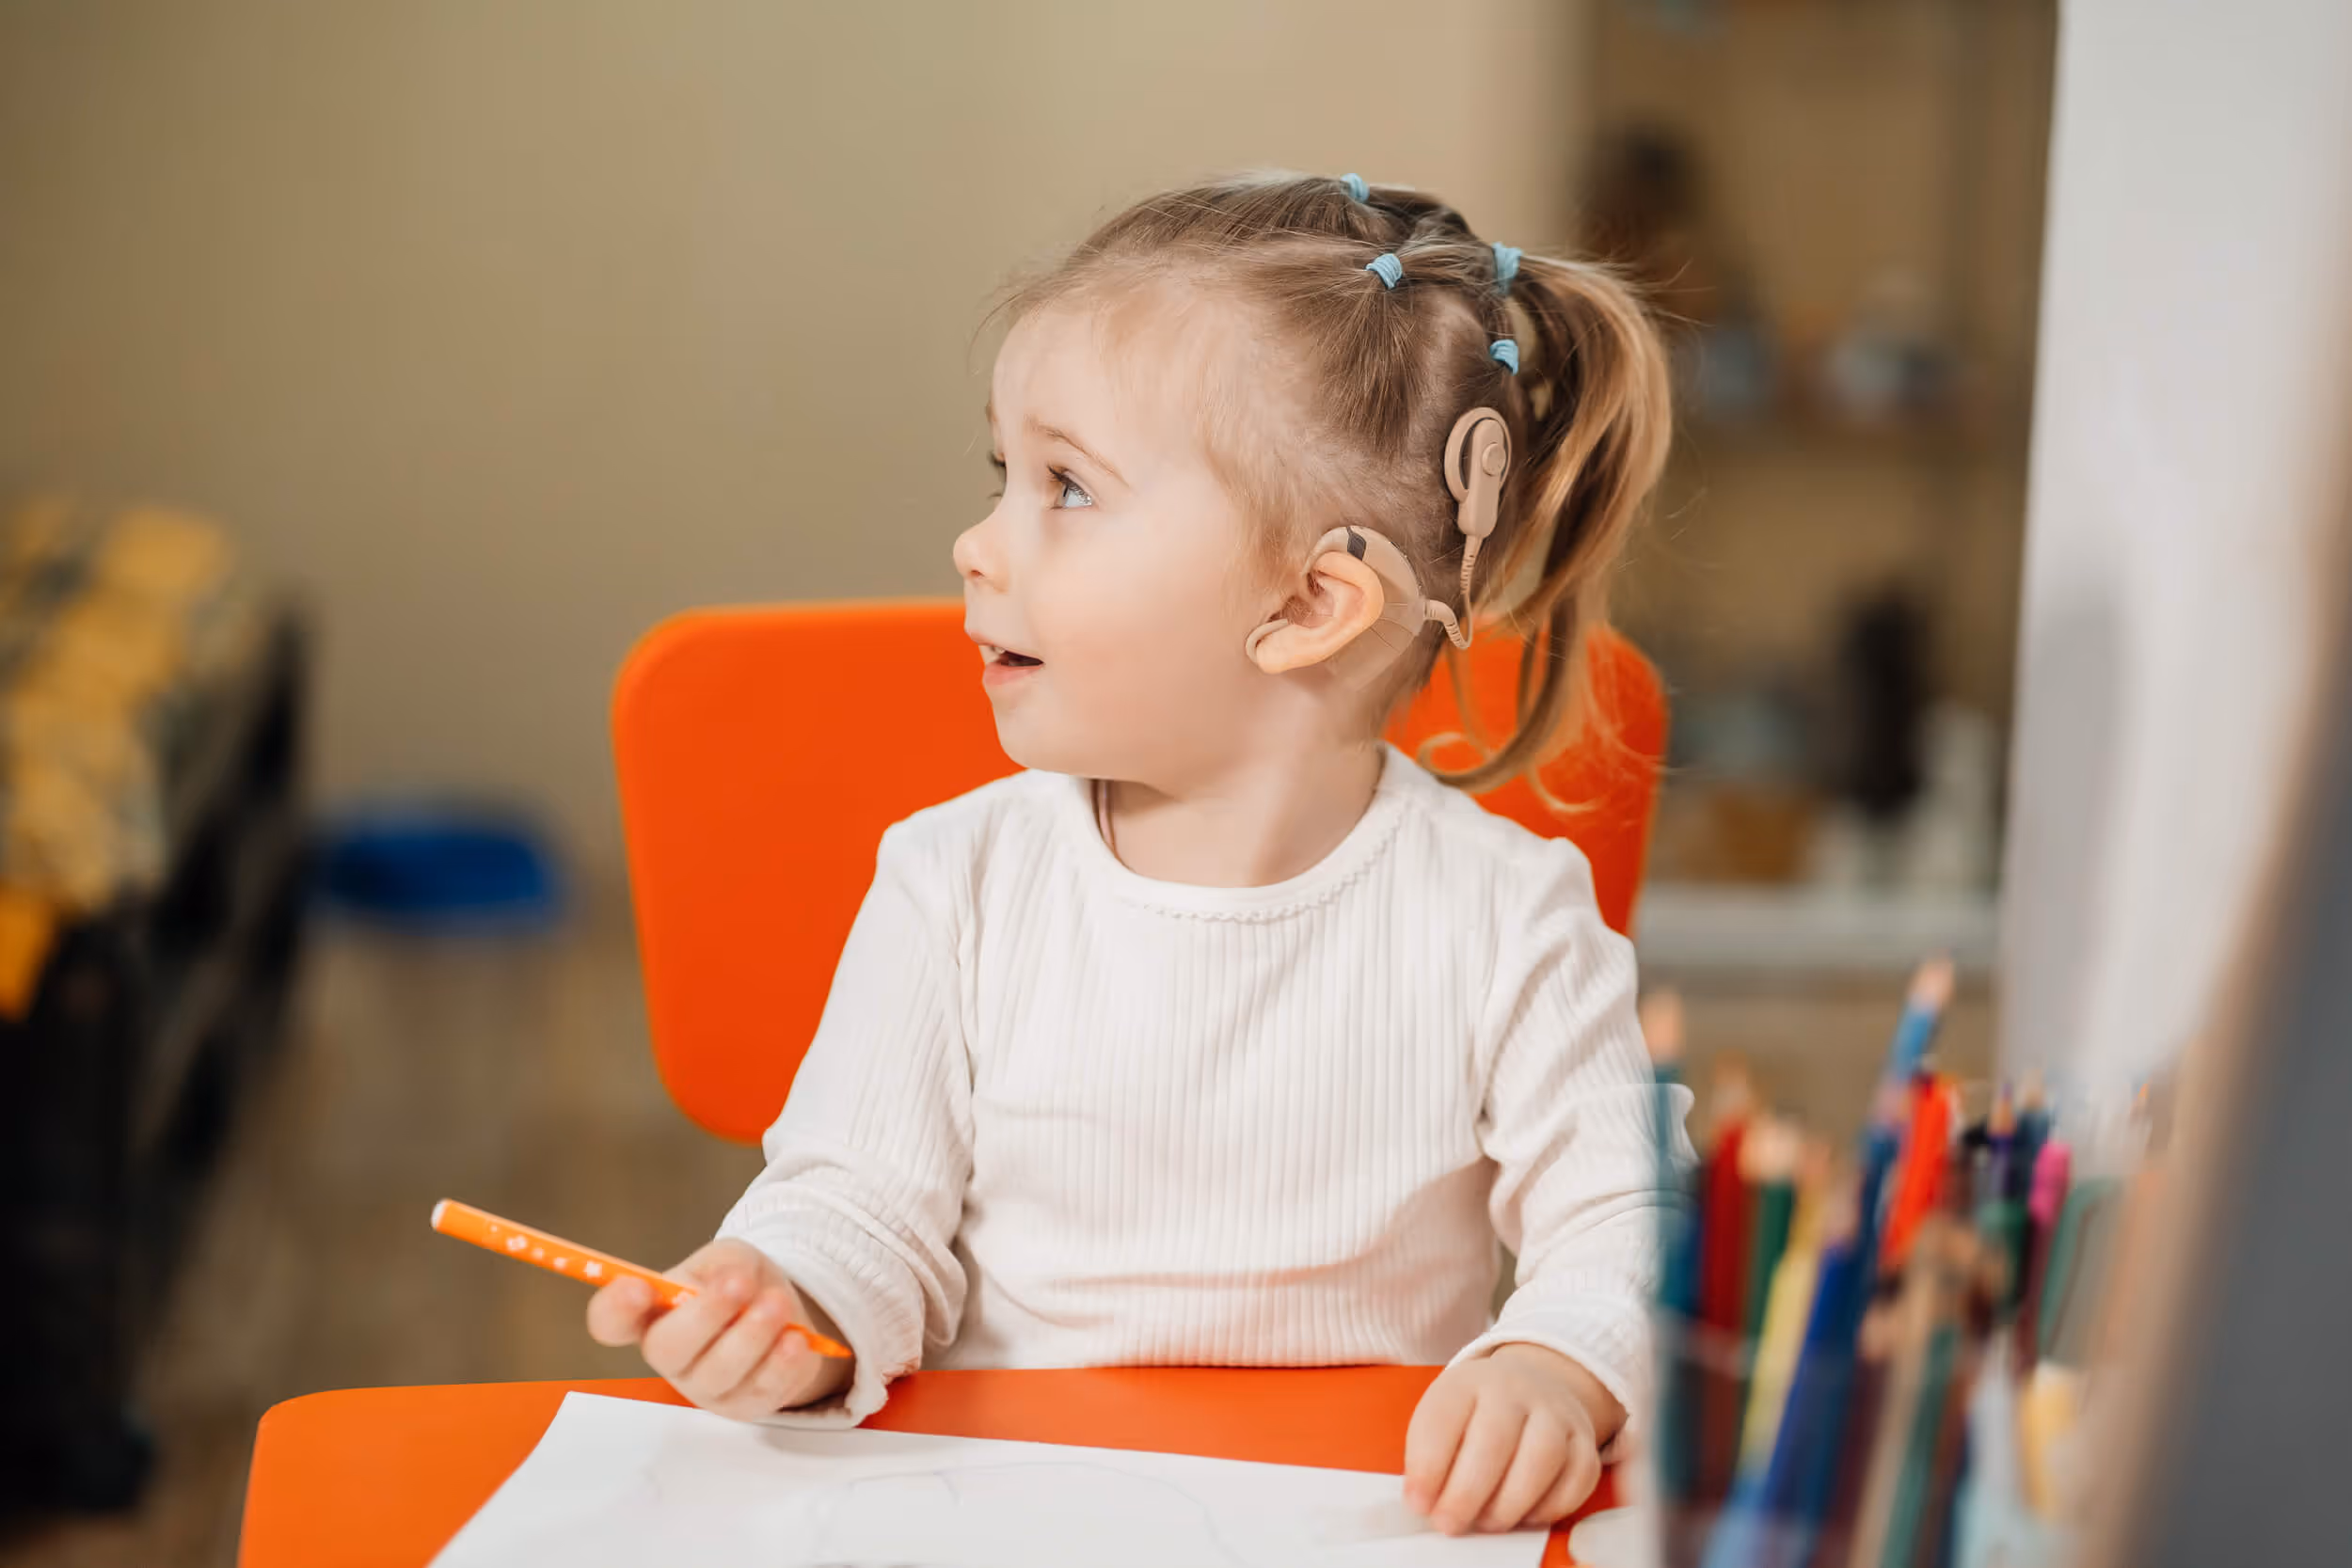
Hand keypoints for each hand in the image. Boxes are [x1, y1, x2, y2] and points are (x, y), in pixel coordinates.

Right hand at [585, 1238, 850, 1419]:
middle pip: (667, 1349)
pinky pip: (761, 1391)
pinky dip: (781, 1364)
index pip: (611, 1320)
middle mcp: (670, 1356)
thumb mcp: (730, 1258)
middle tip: (738, 1284)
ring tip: (777, 1303)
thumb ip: (724, 1264)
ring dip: (750, 1336)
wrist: (783, 1315)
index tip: (636, 1288)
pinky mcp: (745, 1405)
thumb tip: (727, 1280)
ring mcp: (706, 1387)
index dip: (614, 1309)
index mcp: (651, 1314)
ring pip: (719, 1372)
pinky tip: (796, 1340)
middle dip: (705, 1315)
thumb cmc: (740, 1282)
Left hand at [1403, 1344, 1623, 1534]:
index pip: (1443, 1418)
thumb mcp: (1443, 1419)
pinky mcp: (1584, 1441)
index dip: (1428, 1467)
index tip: (1418, 1503)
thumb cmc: (1477, 1415)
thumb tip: (1424, 1502)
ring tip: (1487, 1523)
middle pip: (1494, 1440)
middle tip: (1450, 1523)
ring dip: (1510, 1504)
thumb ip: (1429, 1457)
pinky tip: (1525, 1516)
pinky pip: (1577, 1478)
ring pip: (1542, 1458)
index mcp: (1468, 1382)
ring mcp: (1555, 1412)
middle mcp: (1514, 1390)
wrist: (1534, 1385)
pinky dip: (1550, 1507)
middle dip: (1467, 1493)